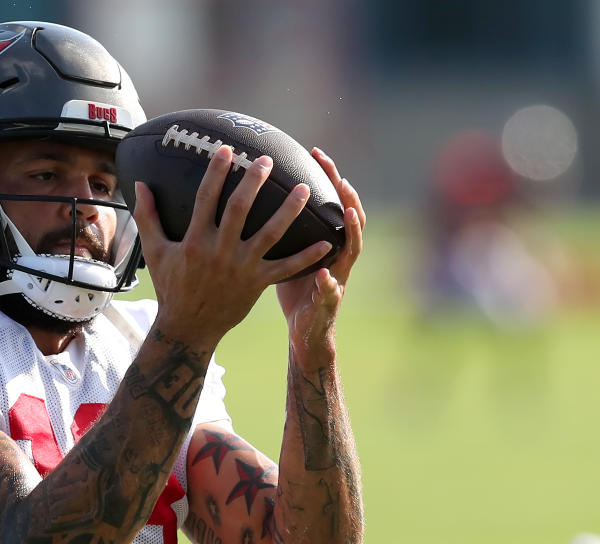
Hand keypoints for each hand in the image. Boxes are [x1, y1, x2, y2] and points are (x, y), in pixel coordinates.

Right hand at [134, 145, 331, 348]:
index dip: (216, 172)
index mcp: (195, 240)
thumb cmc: (170, 286)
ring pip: (271, 234)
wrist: (187, 326)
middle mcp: (219, 251)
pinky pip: (286, 268)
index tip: (227, 150)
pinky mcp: (257, 283)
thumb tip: (139, 184)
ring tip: (305, 189)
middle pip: (241, 209)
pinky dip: (307, 257)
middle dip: (255, 181)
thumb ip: (148, 216)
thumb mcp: (155, 251)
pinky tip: (326, 242)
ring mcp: (241, 268)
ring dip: (290, 211)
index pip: (206, 198)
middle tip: (268, 160)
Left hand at [276, 147, 364, 363]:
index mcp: (326, 242)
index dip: (328, 177)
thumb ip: (281, 230)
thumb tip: (253, 200)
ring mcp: (337, 278)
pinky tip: (324, 274)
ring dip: (351, 230)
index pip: (331, 202)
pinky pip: (330, 292)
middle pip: (350, 219)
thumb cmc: (296, 290)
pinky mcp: (327, 304)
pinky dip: (329, 284)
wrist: (306, 331)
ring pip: (352, 251)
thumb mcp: (290, 255)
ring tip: (345, 211)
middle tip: (337, 173)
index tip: (316, 152)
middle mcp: (338, 256)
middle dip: (346, 194)